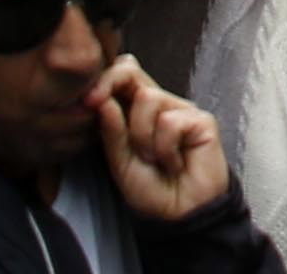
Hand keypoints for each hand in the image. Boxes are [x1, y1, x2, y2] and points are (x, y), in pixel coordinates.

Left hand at [86, 59, 232, 227]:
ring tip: (153, 159)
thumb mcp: (119, 162)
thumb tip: (103, 100)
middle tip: (96, 103)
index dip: (103, 79)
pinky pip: (170, 122)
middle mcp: (157, 104)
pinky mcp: (200, 120)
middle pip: (132, 72)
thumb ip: (112, 132)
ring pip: (147, 98)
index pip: (120, 77)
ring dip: (142, 136)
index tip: (86, 100)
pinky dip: (165, 148)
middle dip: (112, 84)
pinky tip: (174, 163)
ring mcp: (179, 109)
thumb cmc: (150, 189)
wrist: (179, 214)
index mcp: (134, 111)